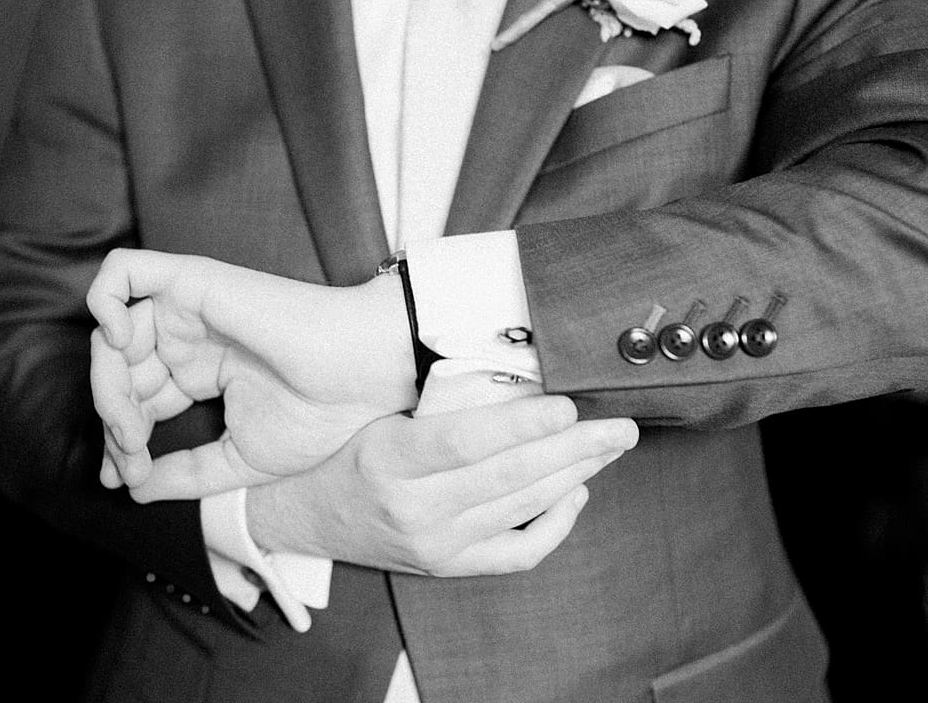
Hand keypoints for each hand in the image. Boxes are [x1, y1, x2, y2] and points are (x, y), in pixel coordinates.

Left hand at [86, 248, 415, 492]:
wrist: (355, 374)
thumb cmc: (317, 415)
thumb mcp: (240, 460)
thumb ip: (185, 474)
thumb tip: (132, 488)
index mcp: (201, 373)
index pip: (138, 401)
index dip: (119, 441)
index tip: (124, 479)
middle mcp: (188, 338)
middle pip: (118, 373)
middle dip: (112, 422)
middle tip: (131, 458)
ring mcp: (185, 307)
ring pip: (109, 335)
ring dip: (106, 386)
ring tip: (131, 425)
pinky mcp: (189, 280)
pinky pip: (121, 270)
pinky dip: (102, 302)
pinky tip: (119, 344)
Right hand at [243, 395, 639, 575]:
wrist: (305, 513)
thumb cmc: (344, 449)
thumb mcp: (377, 414)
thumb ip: (435, 398)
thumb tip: (514, 361)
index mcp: (390, 459)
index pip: (467, 442)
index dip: (523, 424)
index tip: (569, 405)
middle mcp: (414, 508)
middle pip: (510, 477)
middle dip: (575, 449)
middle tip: (622, 426)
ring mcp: (434, 544)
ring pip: (521, 509)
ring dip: (575, 475)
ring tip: (610, 447)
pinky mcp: (448, 566)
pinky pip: (517, 552)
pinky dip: (555, 524)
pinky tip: (576, 492)